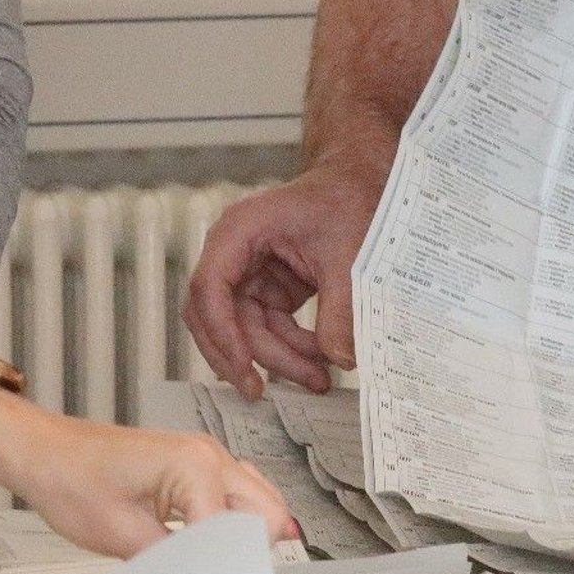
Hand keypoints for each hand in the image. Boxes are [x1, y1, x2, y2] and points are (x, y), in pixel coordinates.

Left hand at [0, 395, 298, 556]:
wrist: (41, 450)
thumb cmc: (71, 483)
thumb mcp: (121, 535)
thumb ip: (173, 562)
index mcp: (197, 467)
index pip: (238, 532)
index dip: (226, 569)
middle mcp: (212, 455)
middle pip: (268, 512)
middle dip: (248, 552)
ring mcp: (207, 455)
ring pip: (257, 501)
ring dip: (243, 535)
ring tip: (211, 568)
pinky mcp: (195, 462)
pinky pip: (235, 492)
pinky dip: (231, 520)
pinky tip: (208, 546)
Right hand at [184, 162, 383, 398]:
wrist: (363, 183)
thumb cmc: (349, 199)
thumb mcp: (351, 256)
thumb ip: (343, 309)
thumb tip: (339, 358)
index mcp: (241, 230)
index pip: (209, 287)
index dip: (222, 332)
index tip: (244, 367)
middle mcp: (236, 253)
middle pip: (218, 316)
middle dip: (243, 356)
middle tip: (262, 391)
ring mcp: (251, 272)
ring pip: (245, 329)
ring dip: (277, 358)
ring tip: (317, 378)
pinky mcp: (270, 288)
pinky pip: (269, 328)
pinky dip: (291, 348)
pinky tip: (319, 362)